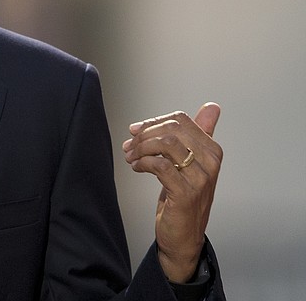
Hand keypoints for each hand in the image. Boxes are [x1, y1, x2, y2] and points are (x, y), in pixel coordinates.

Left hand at [122, 103, 222, 282]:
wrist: (183, 235)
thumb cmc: (184, 196)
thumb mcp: (191, 162)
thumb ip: (197, 134)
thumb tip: (212, 107)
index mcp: (212, 150)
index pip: (180, 120)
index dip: (153, 122)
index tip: (136, 130)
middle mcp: (211, 162)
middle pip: (172, 129)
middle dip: (144, 134)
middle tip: (129, 145)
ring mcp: (200, 178)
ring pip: (165, 144)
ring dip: (140, 148)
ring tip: (131, 157)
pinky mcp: (186, 193)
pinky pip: (160, 165)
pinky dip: (142, 162)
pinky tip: (136, 167)